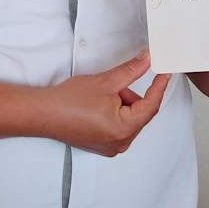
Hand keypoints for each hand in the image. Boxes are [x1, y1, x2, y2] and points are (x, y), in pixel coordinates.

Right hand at [44, 50, 171, 156]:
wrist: (43, 114)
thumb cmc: (68, 101)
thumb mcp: (106, 81)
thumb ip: (131, 71)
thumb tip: (147, 61)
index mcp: (124, 129)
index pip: (151, 105)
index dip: (159, 86)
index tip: (165, 73)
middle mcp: (121, 142)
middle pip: (139, 113)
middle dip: (131, 95)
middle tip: (116, 82)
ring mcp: (112, 146)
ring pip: (129, 119)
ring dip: (122, 103)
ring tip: (101, 94)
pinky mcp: (103, 145)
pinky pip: (119, 126)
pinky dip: (115, 113)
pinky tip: (98, 105)